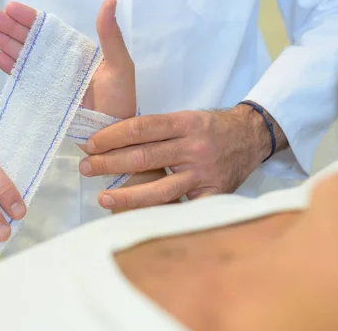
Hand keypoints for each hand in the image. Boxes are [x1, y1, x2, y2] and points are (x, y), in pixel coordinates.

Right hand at [0, 0, 135, 119]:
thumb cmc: (120, 98)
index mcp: (77, 51)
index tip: (11, 8)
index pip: (49, 30)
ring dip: (4, 43)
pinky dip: (11, 68)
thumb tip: (110, 1)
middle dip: (9, 27)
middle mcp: (61, 62)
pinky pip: (24, 79)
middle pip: (30, 40)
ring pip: (23, 56)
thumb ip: (111, 35)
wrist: (112, 133)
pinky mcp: (44, 96)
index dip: (30, 18)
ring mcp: (51, 80)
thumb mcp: (120, 64)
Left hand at [79, 105, 288, 208]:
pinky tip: (136, 219)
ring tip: (102, 197)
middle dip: (109, 163)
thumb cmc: (211, 128)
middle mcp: (194, 147)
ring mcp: (204, 174)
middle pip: (144, 157)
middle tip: (86, 168)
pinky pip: (181, 208)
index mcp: (186, 123)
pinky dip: (158, 214)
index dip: (112, 136)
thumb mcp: (187, 117)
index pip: (140, 128)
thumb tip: (113, 143)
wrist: (252, 136)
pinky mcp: (213, 195)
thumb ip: (157, 130)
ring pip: (159, 189)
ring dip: (127, 194)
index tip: (90, 144)